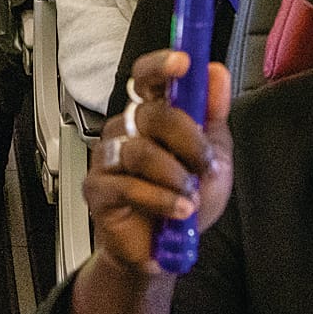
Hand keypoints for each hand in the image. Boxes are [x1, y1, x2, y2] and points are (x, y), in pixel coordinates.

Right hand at [84, 50, 233, 275]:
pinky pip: (128, 186)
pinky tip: (177, 212)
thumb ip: (213, 116)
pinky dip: (161, 200)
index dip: (161, 66)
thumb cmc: (183, 199)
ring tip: (191, 198)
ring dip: (175, 177)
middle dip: (188, 140)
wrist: (163, 251)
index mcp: (151, 114)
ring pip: (140, 151)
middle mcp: (125, 129)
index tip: (183, 63)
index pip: (147, 77)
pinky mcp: (97, 189)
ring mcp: (107, 157)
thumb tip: (216, 72)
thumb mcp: (212, 157)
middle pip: (151, 114)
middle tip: (206, 164)